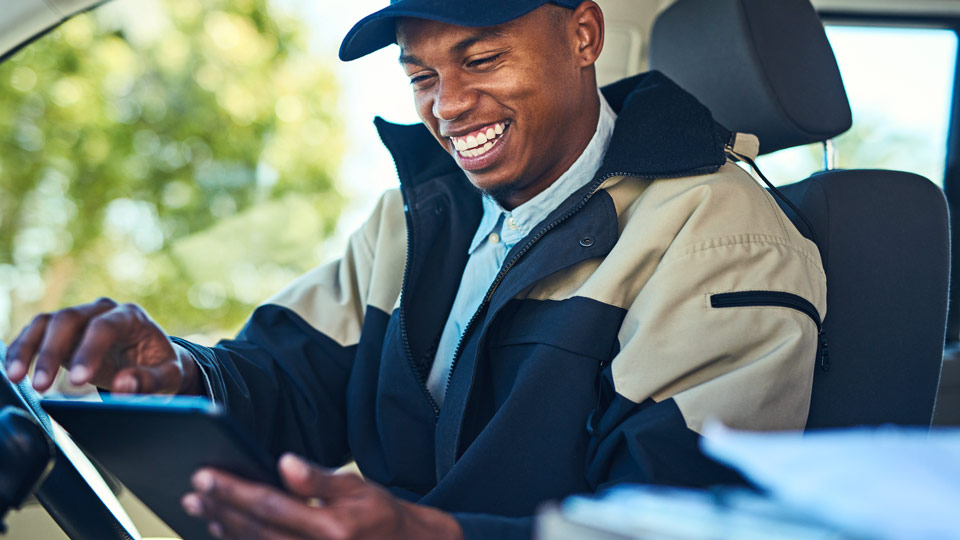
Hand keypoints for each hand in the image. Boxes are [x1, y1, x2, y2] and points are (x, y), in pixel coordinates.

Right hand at [4, 297, 200, 394]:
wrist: (152, 359)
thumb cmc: (161, 367)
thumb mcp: (169, 377)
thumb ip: (150, 381)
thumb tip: (124, 386)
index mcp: (131, 316)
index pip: (105, 327)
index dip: (88, 351)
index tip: (78, 382)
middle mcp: (103, 310)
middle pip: (69, 319)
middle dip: (51, 352)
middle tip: (41, 386)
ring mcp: (81, 317)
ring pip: (47, 322)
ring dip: (28, 348)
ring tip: (17, 378)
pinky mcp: (63, 331)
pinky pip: (36, 333)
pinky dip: (22, 349)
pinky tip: (13, 370)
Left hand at [181, 454, 463, 539]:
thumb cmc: (380, 517)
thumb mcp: (357, 489)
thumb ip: (318, 478)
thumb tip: (284, 462)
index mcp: (331, 528)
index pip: (269, 506)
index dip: (233, 490)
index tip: (204, 475)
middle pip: (253, 531)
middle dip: (219, 509)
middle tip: (193, 491)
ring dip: (222, 530)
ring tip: (202, 509)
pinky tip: (223, 533)